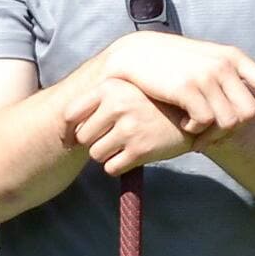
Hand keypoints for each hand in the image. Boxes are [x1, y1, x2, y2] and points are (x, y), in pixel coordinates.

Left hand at [67, 78, 203, 174]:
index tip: (82, 133)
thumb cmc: (150, 105)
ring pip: (96, 154)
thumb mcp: (125, 90)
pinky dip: (118, 166)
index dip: (73, 128)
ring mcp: (129, 128)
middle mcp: (118, 104)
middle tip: (115, 136)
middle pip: (83, 137)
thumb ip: (98, 100)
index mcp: (110, 87)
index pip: (71, 114)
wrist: (191, 116)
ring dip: (108, 155)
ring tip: (126, 144)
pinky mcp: (140, 149)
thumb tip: (63, 124)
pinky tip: (133, 154)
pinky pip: (111, 168)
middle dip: (95, 141)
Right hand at [96, 31, 254, 140]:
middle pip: (249, 111)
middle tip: (217, 136)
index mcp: (232, 56)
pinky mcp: (186, 88)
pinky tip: (185, 126)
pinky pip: (205, 122)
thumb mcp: (207, 61)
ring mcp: (206, 76)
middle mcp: (223, 65)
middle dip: (235, 129)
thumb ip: (231, 77)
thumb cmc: (173, 62)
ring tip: (199, 134)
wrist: (136, 54)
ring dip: (214, 134)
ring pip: (228, 121)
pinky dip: (196, 130)